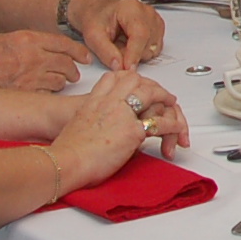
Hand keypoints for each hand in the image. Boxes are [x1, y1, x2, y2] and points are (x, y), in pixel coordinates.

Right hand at [0, 29, 87, 91]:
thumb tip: (41, 49)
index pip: (64, 44)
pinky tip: (47, 95)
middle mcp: (34, 56)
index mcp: (28, 39)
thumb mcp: (4, 40)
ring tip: (61, 84)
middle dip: (73, 69)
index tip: (84, 56)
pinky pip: (47, 95)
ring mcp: (31, 76)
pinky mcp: (26, 94)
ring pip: (60, 80)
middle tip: (74, 74)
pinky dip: (50, 95)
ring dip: (63, 83)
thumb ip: (26, 44)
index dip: (78, 51)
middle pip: (66, 63)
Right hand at [52, 71, 185, 189]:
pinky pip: (160, 123)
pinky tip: (176, 129)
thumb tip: (107, 130)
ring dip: (165, 98)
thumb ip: (95, 122)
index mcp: (94, 101)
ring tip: (172, 107)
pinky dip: (172, 125)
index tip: (137, 83)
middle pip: (135, 80)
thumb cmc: (67, 152)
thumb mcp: (78, 127)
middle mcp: (109, 102)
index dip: (128, 78)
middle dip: (151, 85)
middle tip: (161, 95)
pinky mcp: (132, 131)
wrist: (64, 162)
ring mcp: (122, 114)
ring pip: (150, 94)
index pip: (114, 77)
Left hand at [72, 0, 161, 70]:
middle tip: (115, 49)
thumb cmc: (95, 18)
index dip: (134, 54)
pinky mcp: (157, 28)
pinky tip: (130, 45)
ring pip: (153, 48)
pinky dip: (143, 52)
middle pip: (148, 43)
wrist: (96, 11)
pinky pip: (155, 49)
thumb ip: (106, 52)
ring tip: (121, 45)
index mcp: (131, 9)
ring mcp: (154, 20)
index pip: (140, 35)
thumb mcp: (93, 36)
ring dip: (137, 54)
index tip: (127, 67)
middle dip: (131, 54)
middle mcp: (147, 12)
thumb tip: (118, 66)